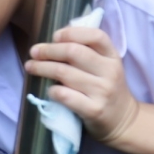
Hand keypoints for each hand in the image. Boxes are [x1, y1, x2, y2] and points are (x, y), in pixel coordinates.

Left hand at [24, 25, 137, 143]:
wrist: (123, 120)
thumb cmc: (105, 88)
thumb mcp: (105, 67)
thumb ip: (87, 52)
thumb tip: (54, 40)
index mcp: (113, 57)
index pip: (95, 36)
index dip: (72, 33)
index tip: (55, 36)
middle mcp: (110, 72)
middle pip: (73, 52)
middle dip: (48, 50)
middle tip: (34, 52)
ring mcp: (103, 91)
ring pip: (64, 73)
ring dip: (42, 68)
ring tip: (30, 67)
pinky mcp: (94, 110)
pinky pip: (65, 95)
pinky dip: (52, 90)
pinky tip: (49, 89)